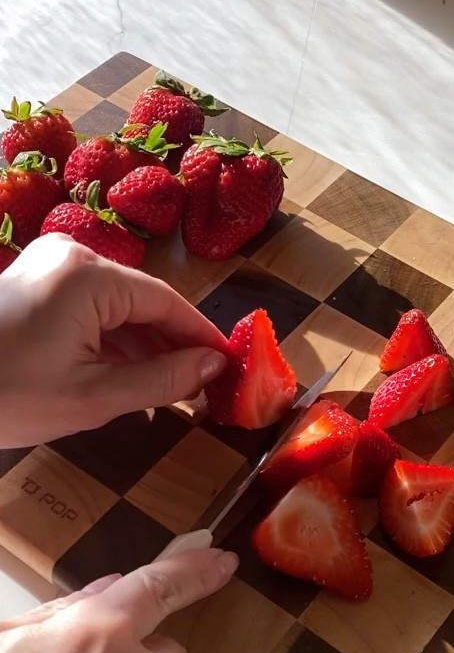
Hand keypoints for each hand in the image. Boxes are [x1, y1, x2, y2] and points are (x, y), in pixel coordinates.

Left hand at [0, 233, 227, 446]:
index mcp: (89, 275)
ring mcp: (49, 265)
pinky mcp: (34, 281)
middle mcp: (72, 255)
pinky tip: (129, 375)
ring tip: (171, 389)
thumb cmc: (5, 395)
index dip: (201, 337)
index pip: (166, 303)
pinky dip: (111, 340)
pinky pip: (90, 307)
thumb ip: (162, 379)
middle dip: (173, 345)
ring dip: (143, 346)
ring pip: (117, 306)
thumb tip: (213, 366)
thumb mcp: (93, 397)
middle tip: (204, 388)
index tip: (232, 366)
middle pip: (143, 301)